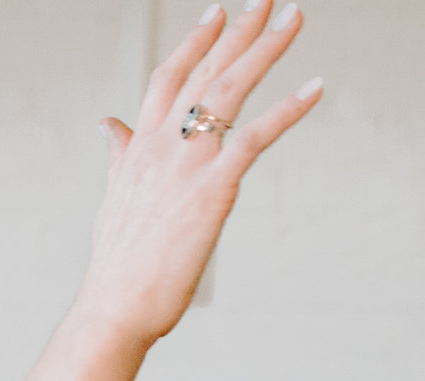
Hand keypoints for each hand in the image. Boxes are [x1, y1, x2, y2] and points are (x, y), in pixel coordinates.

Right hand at [73, 1, 321, 344]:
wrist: (113, 307)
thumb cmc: (117, 267)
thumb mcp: (114, 200)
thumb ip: (118, 157)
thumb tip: (108, 124)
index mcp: (139, 149)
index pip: (168, 79)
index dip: (195, 43)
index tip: (217, 12)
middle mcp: (161, 146)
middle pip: (205, 72)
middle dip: (239, 31)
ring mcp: (187, 164)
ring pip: (230, 90)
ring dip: (266, 49)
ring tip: (294, 19)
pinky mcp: (213, 188)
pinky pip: (256, 136)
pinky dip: (289, 108)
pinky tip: (316, 87)